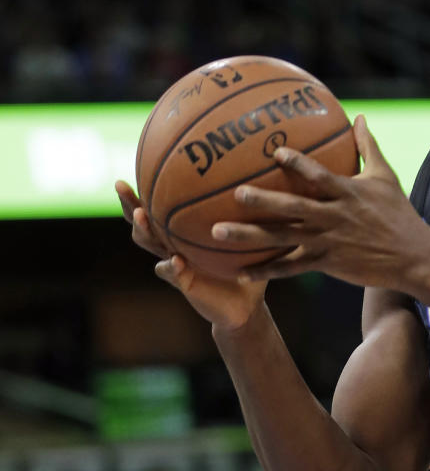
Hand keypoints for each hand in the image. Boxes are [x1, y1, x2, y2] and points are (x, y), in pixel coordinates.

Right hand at [115, 180, 267, 330]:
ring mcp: (176, 264)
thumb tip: (268, 174)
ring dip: (144, 230)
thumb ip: (253, 211)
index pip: (158, 207)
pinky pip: (173, 274)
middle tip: (121, 185)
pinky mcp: (184, 284)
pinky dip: (171, 267)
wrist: (245, 305)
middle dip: (129, 204)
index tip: (136, 165)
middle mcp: (174, 245)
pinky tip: (175, 261)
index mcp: (184, 232)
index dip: (144, 189)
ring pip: (151, 246)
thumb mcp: (251, 235)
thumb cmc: (248, 264)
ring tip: (141, 216)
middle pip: (142, 223)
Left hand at [207, 114, 429, 289]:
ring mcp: (327, 242)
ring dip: (250, 237)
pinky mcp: (326, 264)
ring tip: (218, 233)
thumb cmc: (398, 213)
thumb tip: (358, 116)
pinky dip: (265, 270)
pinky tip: (239, 272)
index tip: (275, 152)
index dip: (298, 164)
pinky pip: (289, 268)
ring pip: (283, 239)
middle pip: (293, 209)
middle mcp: (334, 217)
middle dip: (263, 202)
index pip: (319, 177)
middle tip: (235, 194)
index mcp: (347, 193)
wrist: (413, 257)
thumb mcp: (385, 177)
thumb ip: (368, 146)